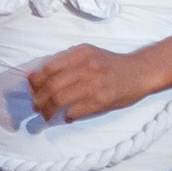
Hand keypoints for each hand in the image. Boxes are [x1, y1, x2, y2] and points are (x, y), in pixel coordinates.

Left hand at [21, 44, 146, 122]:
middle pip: (51, 85)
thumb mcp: (89, 55)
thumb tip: (36, 75)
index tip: (31, 88)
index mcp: (81, 53)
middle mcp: (86, 66)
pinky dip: (66, 116)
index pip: (49, 68)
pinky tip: (65, 117)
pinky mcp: (101, 100)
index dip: (36, 81)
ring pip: (59, 99)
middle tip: (35, 106)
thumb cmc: (111, 65)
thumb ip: (66, 62)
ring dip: (48, 110)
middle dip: (38, 98)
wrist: (140, 72)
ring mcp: (94, 84)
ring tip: (45, 115)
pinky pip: (75, 111)